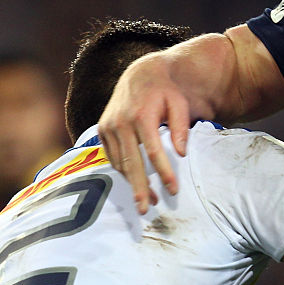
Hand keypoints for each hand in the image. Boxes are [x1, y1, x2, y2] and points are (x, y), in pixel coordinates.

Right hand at [98, 52, 190, 213]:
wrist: (140, 75)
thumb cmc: (166, 91)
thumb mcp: (179, 104)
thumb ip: (180, 128)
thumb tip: (182, 154)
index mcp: (140, 115)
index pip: (153, 151)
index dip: (163, 172)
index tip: (173, 190)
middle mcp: (120, 122)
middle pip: (131, 162)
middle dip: (139, 188)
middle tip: (146, 209)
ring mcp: (108, 127)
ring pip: (120, 163)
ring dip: (132, 183)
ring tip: (147, 200)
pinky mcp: (102, 130)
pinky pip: (112, 157)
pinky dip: (124, 171)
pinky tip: (136, 181)